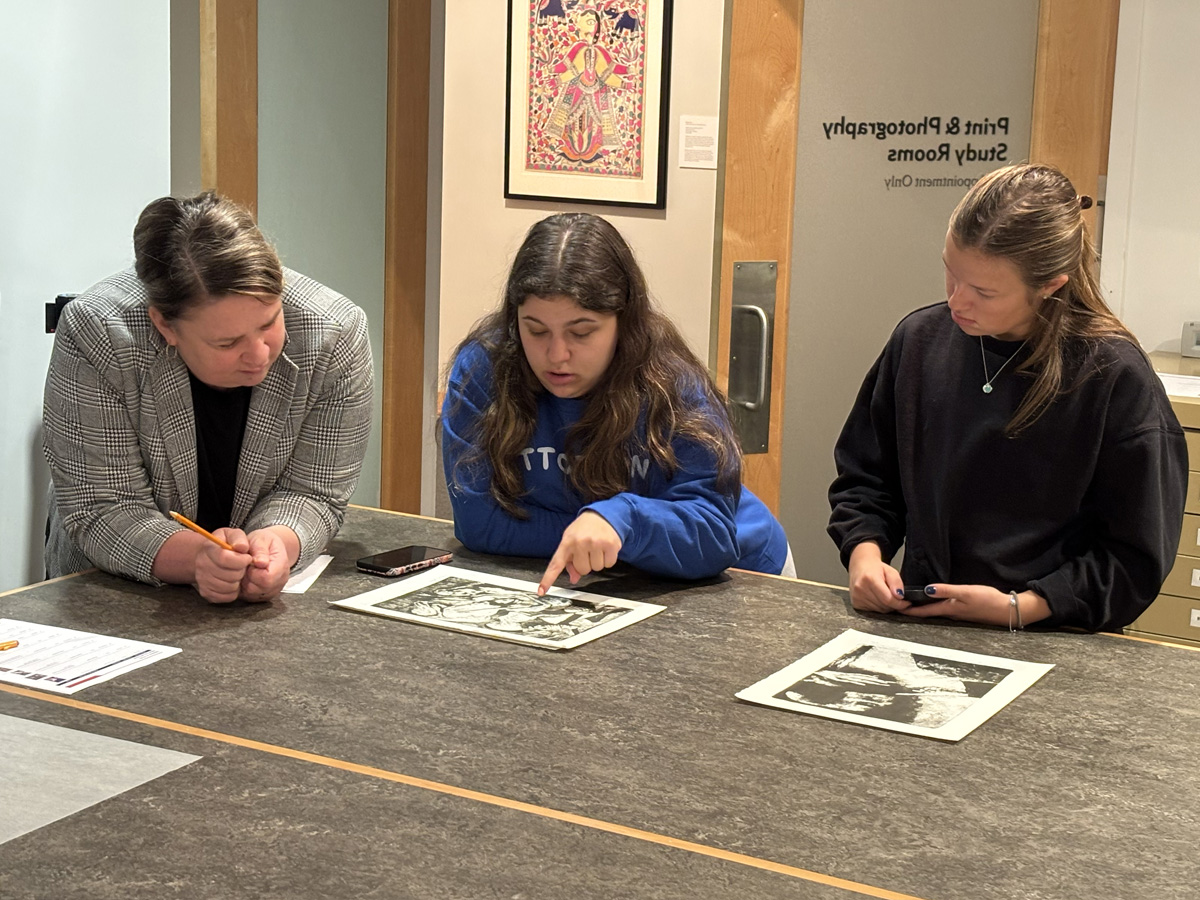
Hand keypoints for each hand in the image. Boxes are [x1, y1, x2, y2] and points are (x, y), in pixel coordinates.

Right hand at [193, 528, 252, 603]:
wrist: (210, 556)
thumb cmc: (226, 544)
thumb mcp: (233, 534)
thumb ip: (239, 538)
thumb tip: (242, 548)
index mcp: (209, 548)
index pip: (224, 558)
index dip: (241, 560)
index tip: (247, 557)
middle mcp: (202, 565)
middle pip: (228, 575)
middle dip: (241, 571)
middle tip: (242, 566)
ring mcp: (202, 580)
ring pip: (229, 587)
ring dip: (237, 581)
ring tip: (236, 572)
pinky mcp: (206, 593)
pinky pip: (226, 597)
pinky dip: (233, 591)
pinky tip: (232, 582)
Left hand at [238, 528, 293, 601]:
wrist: (270, 548)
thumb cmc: (265, 542)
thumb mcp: (262, 539)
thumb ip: (260, 549)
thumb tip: (260, 563)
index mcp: (282, 566)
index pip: (266, 578)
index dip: (253, 572)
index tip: (250, 563)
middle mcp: (280, 581)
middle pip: (258, 589)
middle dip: (247, 578)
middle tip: (246, 566)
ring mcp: (273, 590)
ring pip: (253, 595)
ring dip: (245, 584)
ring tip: (247, 571)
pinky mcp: (265, 596)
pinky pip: (251, 597)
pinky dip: (245, 589)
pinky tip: (248, 577)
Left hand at [538, 511, 621, 593]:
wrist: (602, 514)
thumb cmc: (584, 529)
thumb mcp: (571, 540)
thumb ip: (569, 561)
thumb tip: (573, 578)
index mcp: (566, 542)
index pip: (555, 564)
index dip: (548, 579)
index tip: (541, 591)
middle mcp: (580, 542)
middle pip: (583, 570)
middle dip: (586, 564)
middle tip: (587, 552)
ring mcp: (596, 543)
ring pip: (596, 568)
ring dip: (597, 561)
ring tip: (596, 548)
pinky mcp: (610, 544)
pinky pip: (608, 564)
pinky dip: (608, 559)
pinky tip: (605, 548)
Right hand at [847, 542, 909, 612]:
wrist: (860, 567)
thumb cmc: (875, 568)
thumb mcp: (890, 571)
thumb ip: (897, 582)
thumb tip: (900, 596)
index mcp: (870, 579)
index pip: (888, 599)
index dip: (900, 604)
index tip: (907, 602)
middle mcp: (861, 589)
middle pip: (885, 606)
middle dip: (894, 604)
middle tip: (895, 596)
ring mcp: (857, 597)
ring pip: (880, 610)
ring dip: (887, 606)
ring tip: (886, 595)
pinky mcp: (856, 603)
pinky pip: (873, 611)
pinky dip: (879, 607)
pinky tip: (878, 598)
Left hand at [903, 583, 1050, 627]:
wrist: (1009, 610)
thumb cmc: (988, 600)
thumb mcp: (966, 592)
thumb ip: (946, 590)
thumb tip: (926, 589)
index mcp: (949, 609)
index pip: (923, 611)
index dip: (908, 610)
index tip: (894, 608)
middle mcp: (951, 613)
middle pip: (927, 612)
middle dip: (912, 610)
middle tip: (898, 605)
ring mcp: (958, 614)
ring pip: (935, 611)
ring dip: (923, 609)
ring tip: (911, 604)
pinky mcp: (965, 611)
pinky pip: (944, 609)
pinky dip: (934, 607)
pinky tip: (934, 603)